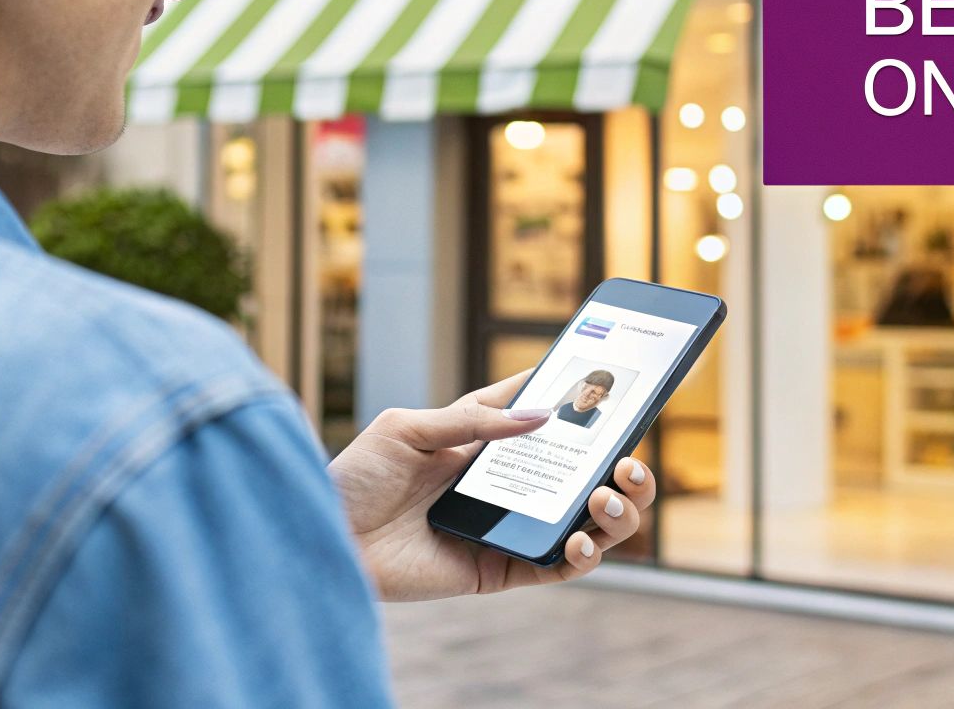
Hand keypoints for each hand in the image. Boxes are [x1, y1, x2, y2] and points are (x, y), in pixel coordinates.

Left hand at [327, 368, 656, 601]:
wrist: (324, 537)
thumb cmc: (355, 477)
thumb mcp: (408, 428)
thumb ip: (473, 421)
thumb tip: (542, 415)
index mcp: (478, 441)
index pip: (540, 416)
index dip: (576, 402)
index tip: (612, 385)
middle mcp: (499, 482)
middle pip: (578, 473)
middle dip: (619, 467)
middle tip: (628, 459)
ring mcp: (503, 525)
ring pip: (580, 521)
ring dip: (612, 511)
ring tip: (607, 496)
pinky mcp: (496, 568)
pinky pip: (553, 566)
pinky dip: (579, 555)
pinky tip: (579, 537)